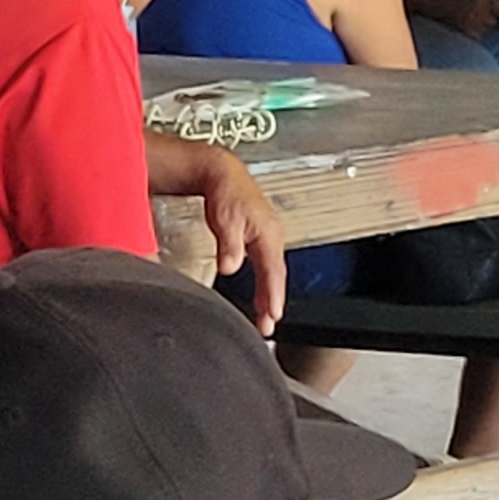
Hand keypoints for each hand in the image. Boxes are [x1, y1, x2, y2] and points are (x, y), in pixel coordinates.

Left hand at [192, 147, 288, 332]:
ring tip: (265, 318)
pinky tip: (260, 296)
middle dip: (273, 302)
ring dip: (270, 296)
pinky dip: (265, 284)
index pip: (273, 271)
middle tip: (268, 326)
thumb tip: (230, 267)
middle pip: (276, 276)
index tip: (272, 315)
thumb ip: (229, 244)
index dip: (273, 295)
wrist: (222, 174)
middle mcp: (272, 237)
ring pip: (272, 273)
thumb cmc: (226, 191)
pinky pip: (266, 267)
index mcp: (268, 233)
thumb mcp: (225, 218)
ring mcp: (267, 238)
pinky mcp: (259, 239)